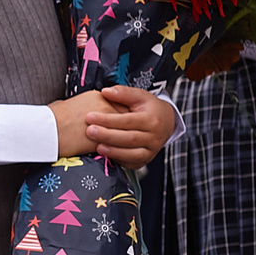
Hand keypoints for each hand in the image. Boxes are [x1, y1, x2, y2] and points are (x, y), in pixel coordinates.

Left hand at [52, 85, 172, 167]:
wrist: (166, 123)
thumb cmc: (149, 108)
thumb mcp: (139, 96)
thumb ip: (123, 93)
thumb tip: (105, 91)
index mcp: (151, 119)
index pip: (128, 120)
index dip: (108, 119)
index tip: (90, 116)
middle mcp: (153, 137)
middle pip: (129, 138)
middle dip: (107, 136)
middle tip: (89, 131)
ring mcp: (151, 151)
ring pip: (132, 153)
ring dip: (113, 151)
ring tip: (97, 146)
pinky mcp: (145, 160)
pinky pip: (132, 162)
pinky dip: (118, 159)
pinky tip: (106, 154)